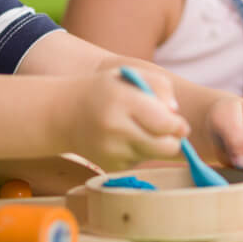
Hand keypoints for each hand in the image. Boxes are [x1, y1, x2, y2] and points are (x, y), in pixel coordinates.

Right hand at [61, 69, 189, 170]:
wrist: (63, 114)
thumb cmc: (104, 90)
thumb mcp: (129, 74)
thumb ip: (160, 85)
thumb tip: (176, 112)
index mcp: (122, 100)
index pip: (165, 123)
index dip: (178, 125)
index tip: (179, 122)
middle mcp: (116, 129)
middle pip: (166, 147)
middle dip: (174, 140)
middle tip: (167, 130)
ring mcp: (112, 151)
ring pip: (155, 156)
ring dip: (157, 145)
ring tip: (141, 129)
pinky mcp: (111, 166)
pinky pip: (140, 161)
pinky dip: (140, 152)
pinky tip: (124, 139)